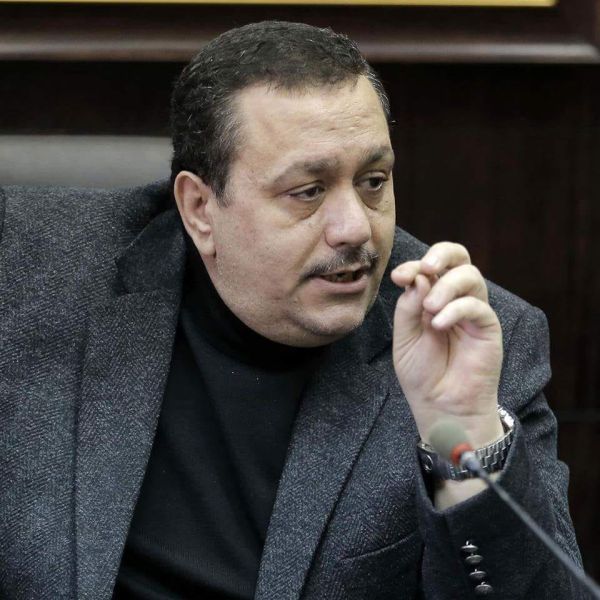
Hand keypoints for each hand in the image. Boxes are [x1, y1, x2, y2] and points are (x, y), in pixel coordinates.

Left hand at [391, 242, 503, 447]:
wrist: (440, 406)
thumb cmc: (422, 373)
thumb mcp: (405, 337)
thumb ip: (409, 307)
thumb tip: (419, 277)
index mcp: (431, 297)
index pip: (429, 268)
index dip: (414, 265)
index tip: (398, 276)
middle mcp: (454, 299)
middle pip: (459, 257)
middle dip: (442, 254)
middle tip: (426, 268)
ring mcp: (472, 311)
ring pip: (471, 276)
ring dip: (447, 286)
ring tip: (430, 308)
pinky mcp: (487, 328)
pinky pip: (477, 306)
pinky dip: (456, 309)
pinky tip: (439, 324)